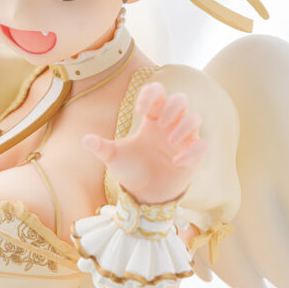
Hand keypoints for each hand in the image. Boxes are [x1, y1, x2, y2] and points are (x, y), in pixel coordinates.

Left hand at [83, 83, 208, 204]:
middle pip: (181, 99)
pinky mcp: (193, 156)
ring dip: (184, 126)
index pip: (158, 92)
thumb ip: (102, 147)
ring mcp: (183, 140)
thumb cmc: (131, 170)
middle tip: (158, 124)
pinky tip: (177, 162)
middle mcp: (170, 125)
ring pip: (195, 118)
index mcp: (152, 119)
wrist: (144, 195)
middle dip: (172, 107)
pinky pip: (203, 145)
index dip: (151, 94)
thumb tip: (85, 140)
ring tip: (169, 142)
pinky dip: (193, 151)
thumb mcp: (114, 158)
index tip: (140, 110)